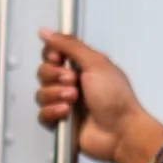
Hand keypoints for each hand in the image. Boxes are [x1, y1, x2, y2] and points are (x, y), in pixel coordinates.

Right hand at [37, 30, 161, 162]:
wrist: (121, 131)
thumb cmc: (115, 97)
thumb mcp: (96, 63)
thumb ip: (70, 45)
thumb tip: (46, 31)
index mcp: (81, 67)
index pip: (52, 54)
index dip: (51, 56)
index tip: (59, 59)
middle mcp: (71, 83)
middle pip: (43, 72)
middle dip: (55, 76)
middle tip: (74, 83)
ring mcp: (65, 104)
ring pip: (41, 93)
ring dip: (55, 95)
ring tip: (73, 100)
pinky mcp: (60, 123)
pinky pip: (42, 114)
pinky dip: (52, 112)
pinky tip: (66, 113)